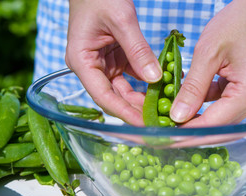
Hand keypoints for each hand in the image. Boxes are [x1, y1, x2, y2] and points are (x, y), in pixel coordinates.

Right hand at [65, 0, 161, 125]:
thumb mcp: (122, 19)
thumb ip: (138, 50)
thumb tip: (155, 79)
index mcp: (82, 61)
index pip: (103, 96)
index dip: (124, 113)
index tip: (145, 125)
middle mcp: (89, 68)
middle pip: (113, 97)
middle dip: (135, 109)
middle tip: (159, 121)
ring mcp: (102, 65)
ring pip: (122, 90)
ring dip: (142, 98)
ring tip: (163, 108)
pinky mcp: (113, 59)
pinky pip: (130, 76)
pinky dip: (145, 82)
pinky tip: (162, 87)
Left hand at [170, 0, 245, 126]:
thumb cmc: (239, 22)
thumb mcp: (208, 53)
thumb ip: (193, 88)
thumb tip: (178, 115)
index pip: (213, 125)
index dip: (187, 133)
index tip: (165, 136)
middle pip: (218, 126)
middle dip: (190, 130)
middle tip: (165, 132)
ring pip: (219, 117)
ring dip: (195, 117)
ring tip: (171, 117)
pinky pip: (223, 103)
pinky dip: (204, 103)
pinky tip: (186, 99)